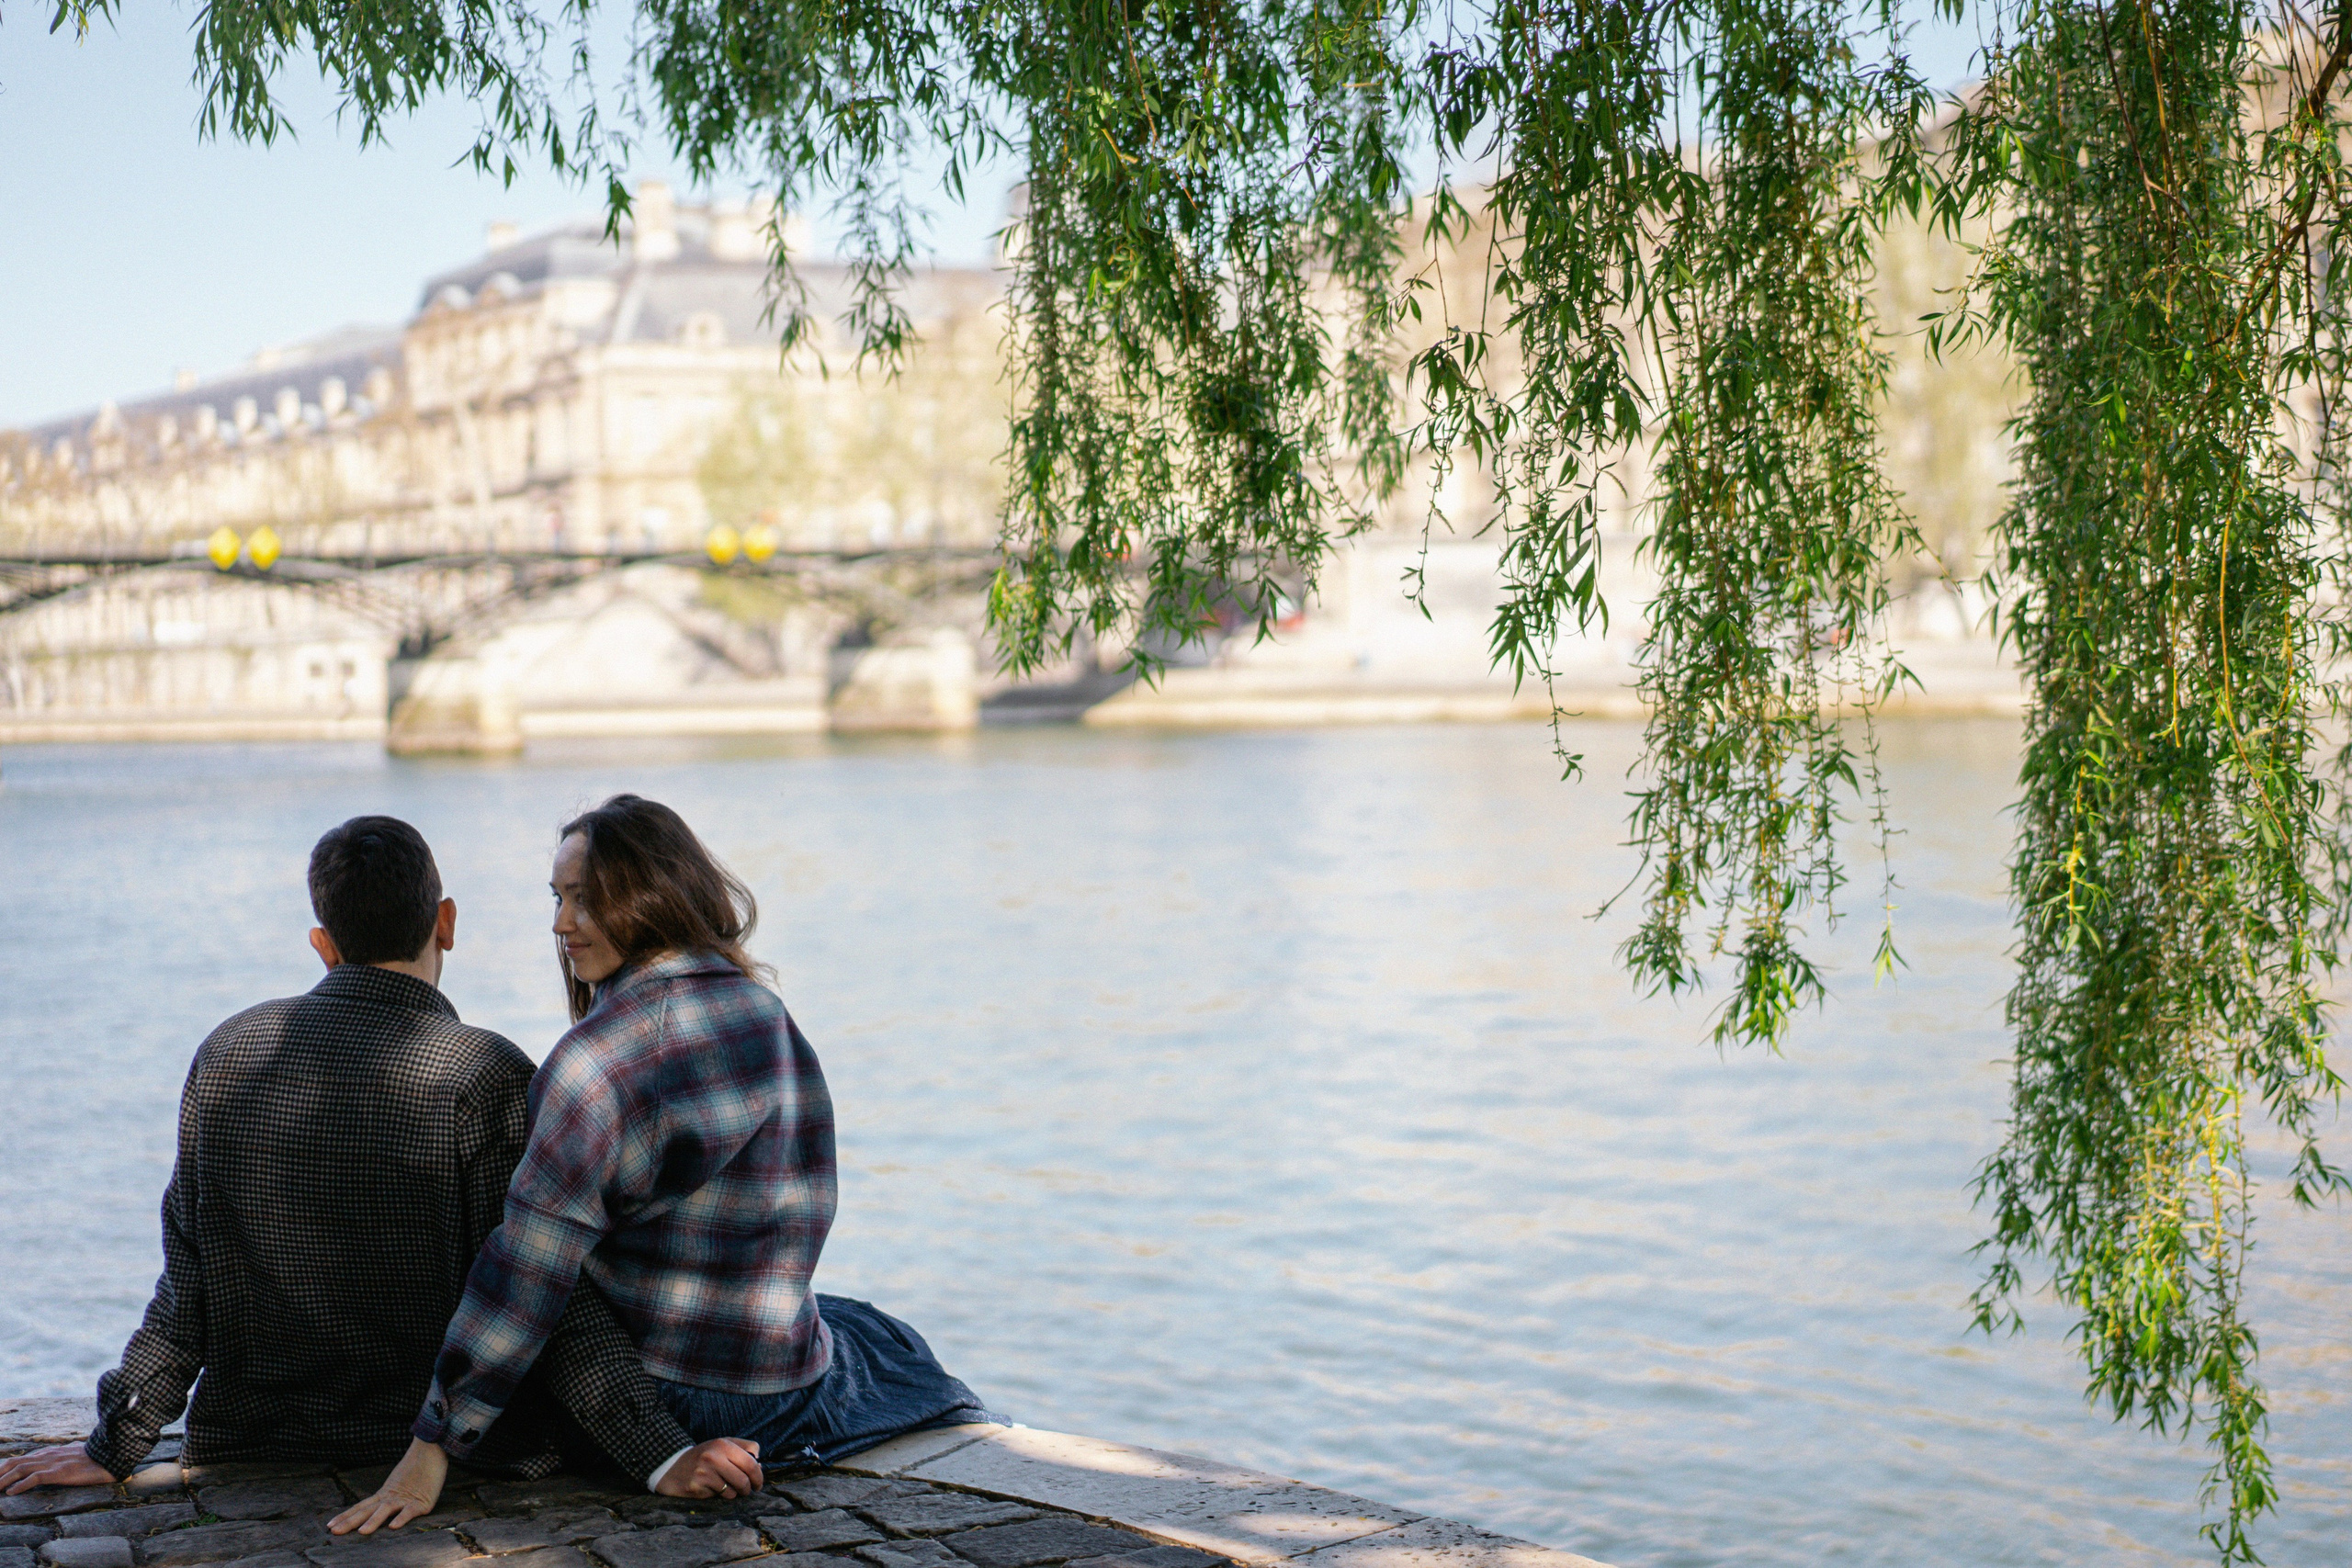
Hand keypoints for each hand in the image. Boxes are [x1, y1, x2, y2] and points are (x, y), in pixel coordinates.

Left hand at [0, 1443, 114, 1494]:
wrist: (109, 1457)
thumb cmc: (92, 1459)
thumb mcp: (71, 1457)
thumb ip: (58, 1459)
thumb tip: (52, 1463)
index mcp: (48, 1453)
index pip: (19, 1459)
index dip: (3, 1469)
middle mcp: (46, 1456)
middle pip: (14, 1463)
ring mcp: (52, 1463)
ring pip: (19, 1470)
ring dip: (3, 1481)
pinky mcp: (58, 1472)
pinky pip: (34, 1478)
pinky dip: (19, 1486)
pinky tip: (11, 1493)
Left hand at [329, 1438, 446, 1534]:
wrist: (432, 1446)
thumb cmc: (418, 1465)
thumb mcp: (400, 1482)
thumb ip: (391, 1494)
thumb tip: (381, 1503)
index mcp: (385, 1493)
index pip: (361, 1506)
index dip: (346, 1516)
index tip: (330, 1525)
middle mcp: (391, 1496)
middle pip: (367, 1510)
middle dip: (350, 1522)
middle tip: (334, 1531)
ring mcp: (406, 1499)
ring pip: (386, 1510)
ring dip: (373, 1521)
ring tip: (362, 1532)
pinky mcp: (422, 1501)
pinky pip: (410, 1510)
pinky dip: (402, 1518)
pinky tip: (394, 1526)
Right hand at [654, 1437, 761, 1498]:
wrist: (673, 1467)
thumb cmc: (704, 1456)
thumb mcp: (723, 1444)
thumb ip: (744, 1448)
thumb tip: (760, 1464)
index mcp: (723, 1444)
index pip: (751, 1463)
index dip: (759, 1476)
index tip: (758, 1483)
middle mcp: (713, 1457)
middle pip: (744, 1480)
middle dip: (749, 1488)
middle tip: (748, 1490)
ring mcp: (704, 1472)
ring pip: (733, 1491)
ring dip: (734, 1493)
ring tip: (727, 1487)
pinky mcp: (697, 1487)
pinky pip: (720, 1497)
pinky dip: (721, 1495)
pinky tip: (712, 1488)